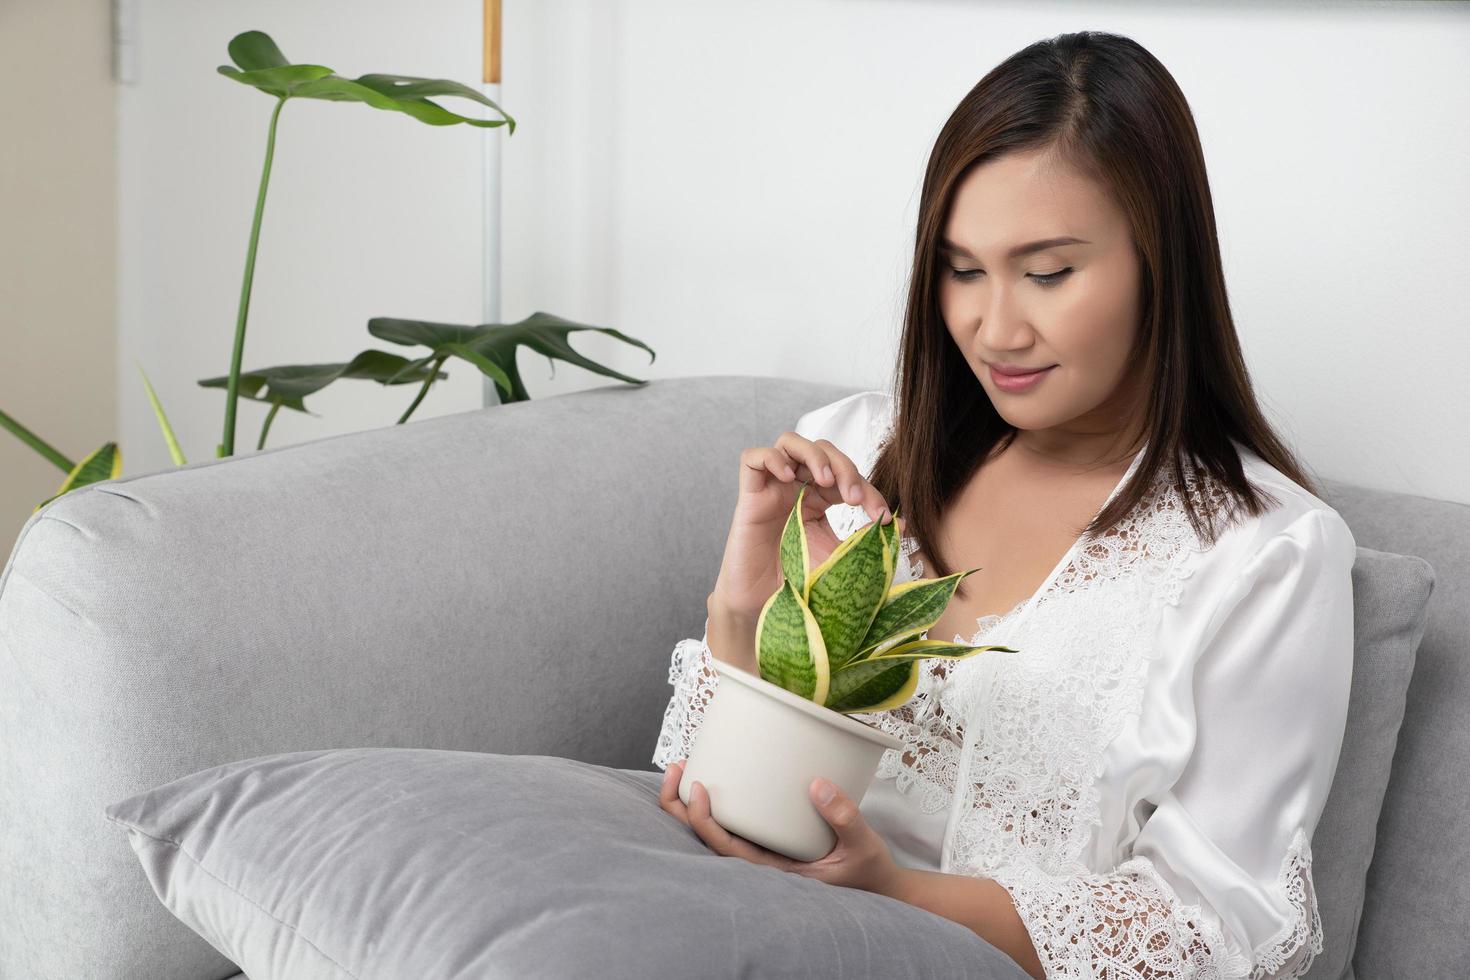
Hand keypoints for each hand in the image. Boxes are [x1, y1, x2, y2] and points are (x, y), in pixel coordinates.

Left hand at [658, 759, 905, 896]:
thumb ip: (844, 818)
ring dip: (691, 804)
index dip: (704, 821)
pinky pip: (737, 823)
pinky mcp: (772, 837)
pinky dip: (719, 801)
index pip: (726, 850)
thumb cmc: (867, 869)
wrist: (878, 884)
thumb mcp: (863, 845)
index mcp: (775, 872)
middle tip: (676, 768)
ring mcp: (764, 850)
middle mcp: (762, 862)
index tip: (699, 788)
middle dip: (681, 808)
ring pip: (715, 831)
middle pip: (707, 841)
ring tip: (680, 768)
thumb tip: (817, 786)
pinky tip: (714, 777)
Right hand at [710, 428, 896, 622]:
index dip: (869, 491)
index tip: (883, 518)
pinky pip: (753, 458)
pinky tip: (788, 478)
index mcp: (819, 499)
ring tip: (826, 479)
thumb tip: (901, 524)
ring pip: (791, 442)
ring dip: (814, 455)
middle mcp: (796, 487)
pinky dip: (773, 459)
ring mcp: (772, 487)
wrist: (762, 603)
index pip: (847, 477)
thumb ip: (864, 539)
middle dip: (845, 468)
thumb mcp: (838, 558)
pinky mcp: (749, 494)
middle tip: (856, 498)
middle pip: (823, 451)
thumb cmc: (797, 581)